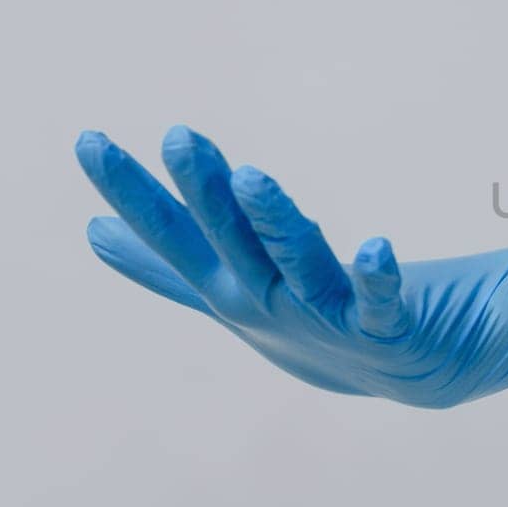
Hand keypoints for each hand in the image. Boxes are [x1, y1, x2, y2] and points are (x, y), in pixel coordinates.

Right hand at [75, 126, 507, 407]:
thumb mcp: (235, 294)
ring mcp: (331, 324)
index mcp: (234, 291)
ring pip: (298, 269)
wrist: (418, 371)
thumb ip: (168, 267)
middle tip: (177, 136)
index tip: (89, 140)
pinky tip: (379, 246)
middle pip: (231, 246)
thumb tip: (94, 235)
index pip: (173, 237)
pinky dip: (378, 278)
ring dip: (276, 226)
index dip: (133, 194)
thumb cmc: (323, 326)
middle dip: (201, 195)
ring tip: (254, 176)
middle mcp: (274, 309)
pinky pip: (385, 303)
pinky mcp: (392, 331)